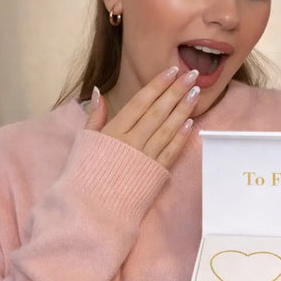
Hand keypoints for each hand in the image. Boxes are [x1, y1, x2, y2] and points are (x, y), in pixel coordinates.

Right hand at [84, 66, 199, 168]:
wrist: (90, 210)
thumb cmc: (84, 174)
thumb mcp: (85, 141)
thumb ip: (95, 116)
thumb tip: (99, 91)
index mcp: (114, 131)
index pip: (141, 101)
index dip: (158, 85)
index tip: (172, 70)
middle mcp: (132, 141)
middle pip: (158, 111)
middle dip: (176, 91)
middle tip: (192, 75)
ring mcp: (145, 158)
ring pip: (168, 129)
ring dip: (184, 109)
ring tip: (196, 93)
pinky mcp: (155, 174)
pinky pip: (171, 152)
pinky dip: (181, 137)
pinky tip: (191, 123)